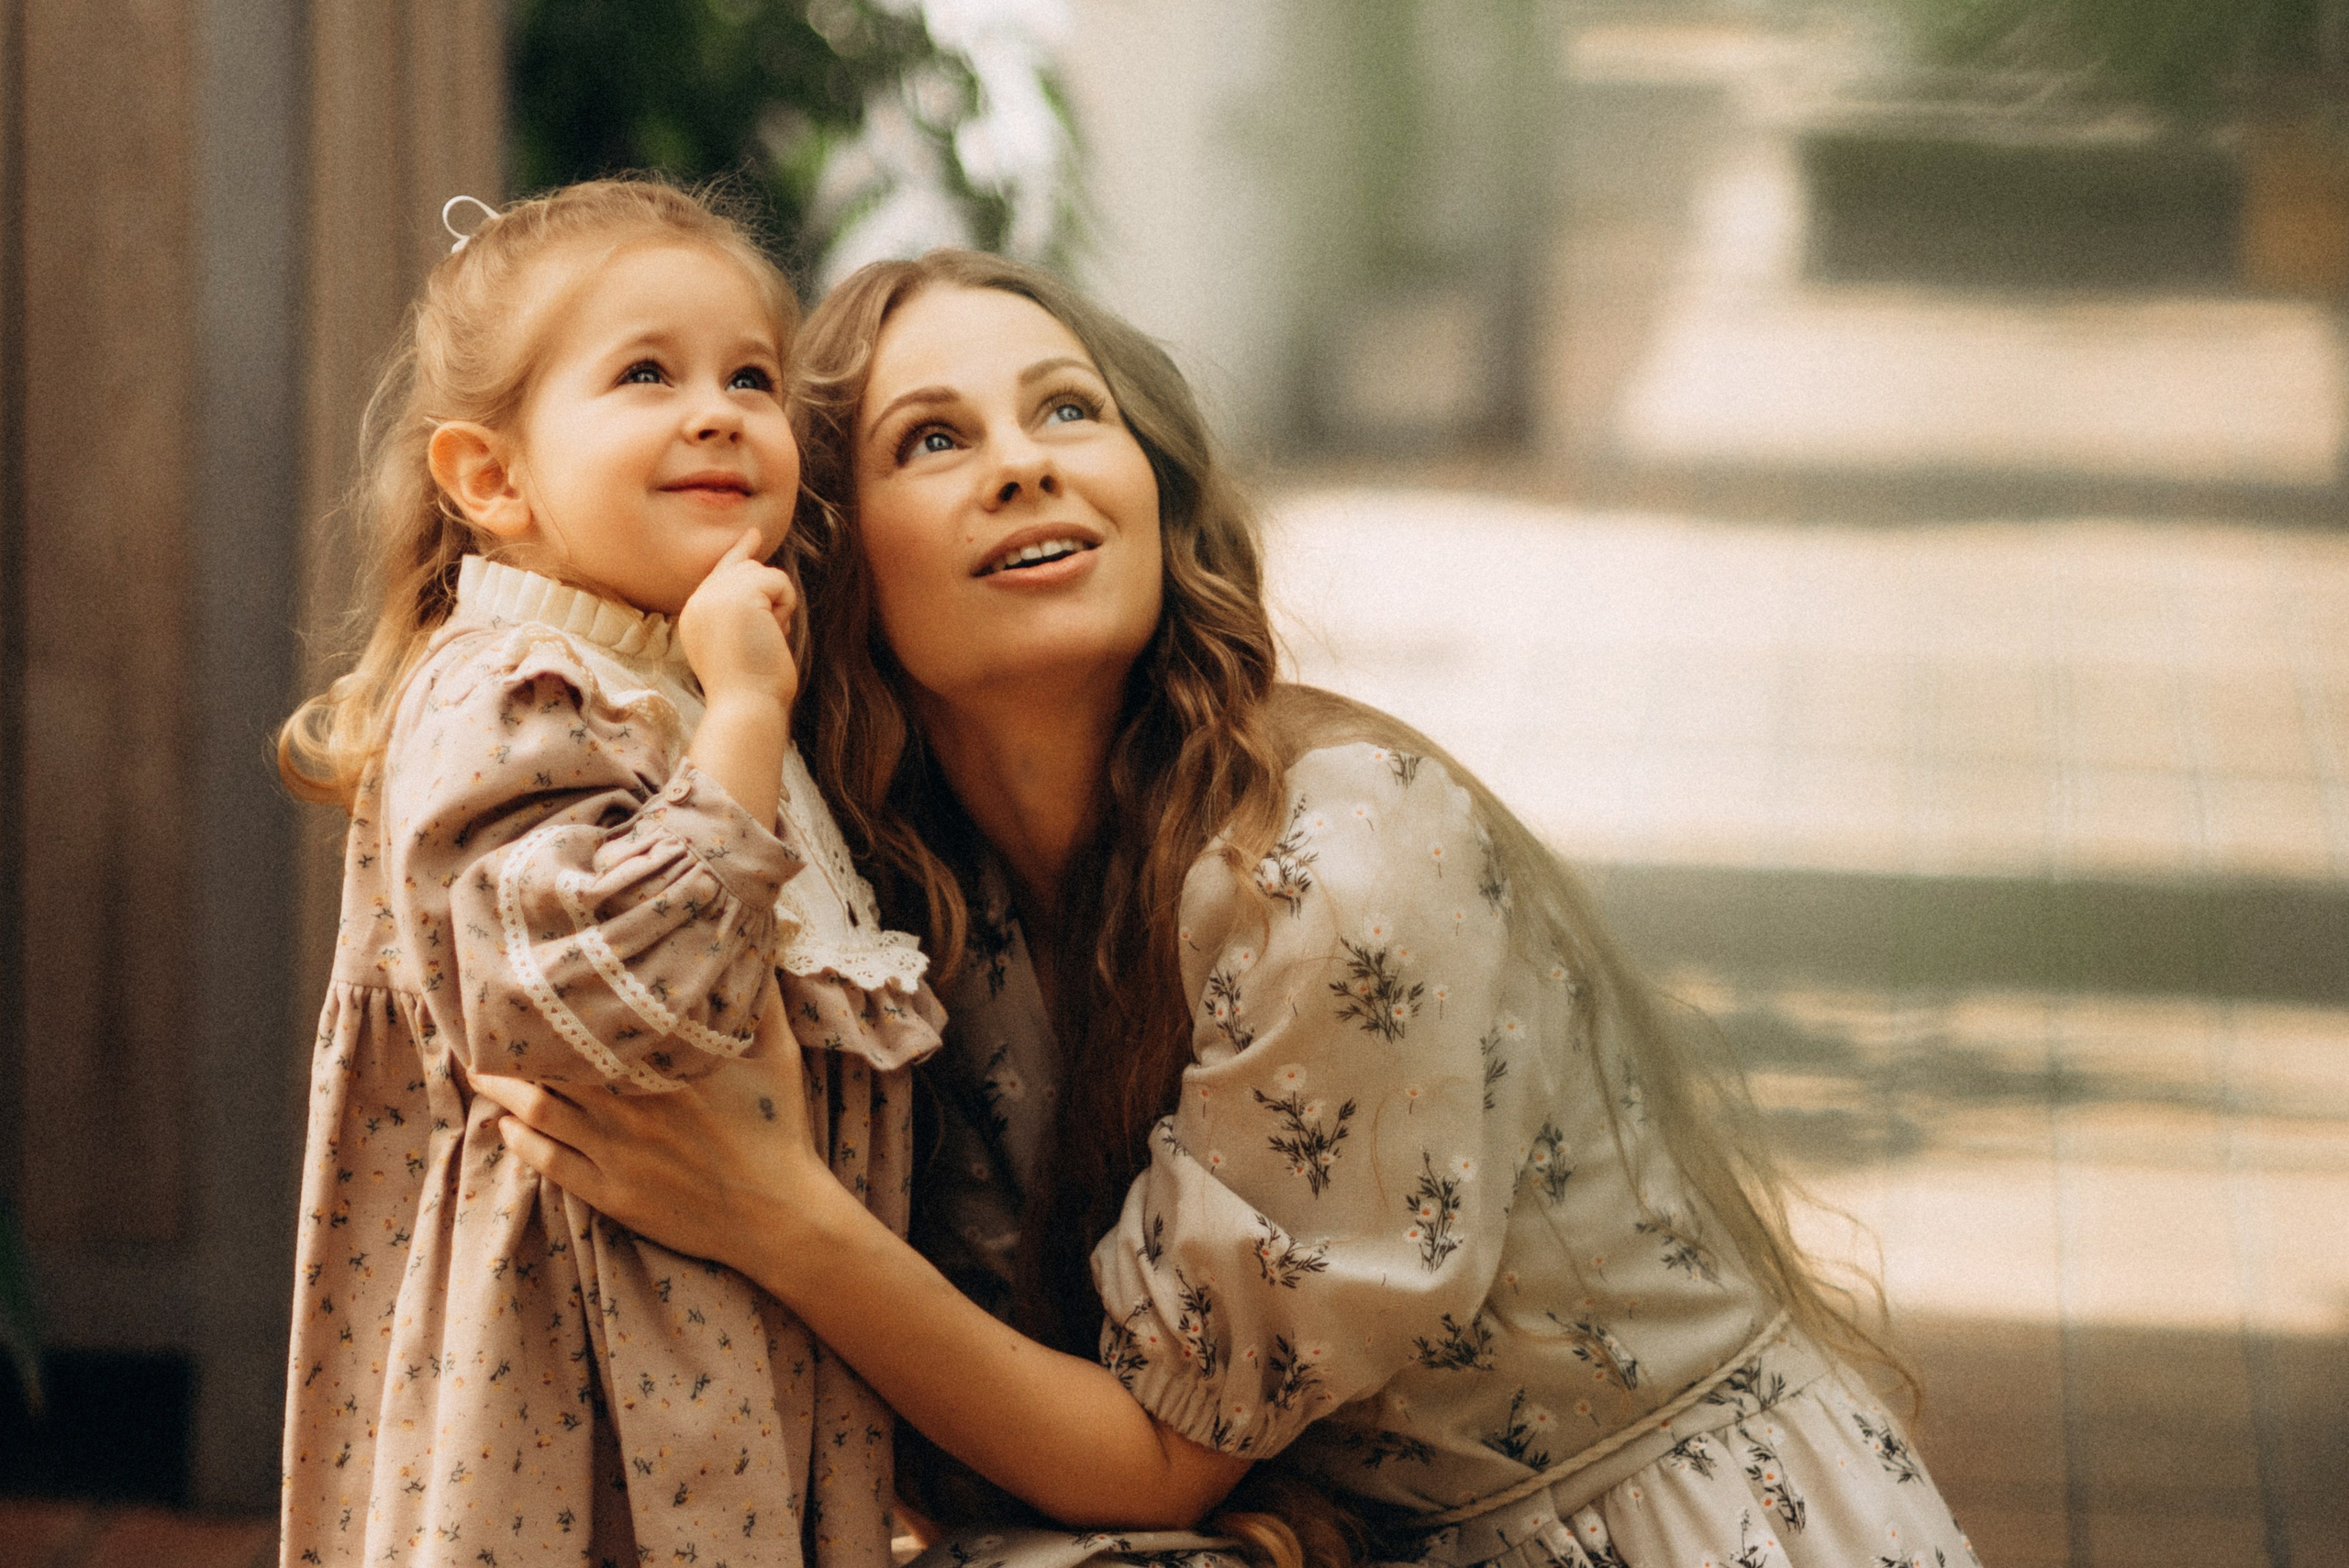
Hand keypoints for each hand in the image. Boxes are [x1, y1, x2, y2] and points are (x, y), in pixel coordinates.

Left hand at [473, 989, 828, 1270]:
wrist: (778, 1215)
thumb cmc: (778, 1129)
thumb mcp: (779, 1054)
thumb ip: (761, 999)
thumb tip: (754, 948)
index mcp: (662, 1066)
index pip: (588, 1028)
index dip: (551, 1009)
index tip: (528, 989)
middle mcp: (629, 1105)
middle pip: (549, 1068)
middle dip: (513, 1048)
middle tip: (484, 1028)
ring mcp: (615, 1153)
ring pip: (537, 1113)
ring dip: (502, 1092)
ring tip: (480, 1072)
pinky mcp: (611, 1194)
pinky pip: (548, 1162)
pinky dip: (520, 1142)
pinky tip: (506, 1127)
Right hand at [676, 527, 799, 713]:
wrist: (745, 706)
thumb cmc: (751, 689)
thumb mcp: (741, 645)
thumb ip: (744, 614)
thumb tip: (767, 588)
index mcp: (696, 616)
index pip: (720, 573)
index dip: (739, 553)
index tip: (753, 535)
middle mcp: (699, 602)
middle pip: (746, 569)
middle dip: (770, 597)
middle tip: (770, 635)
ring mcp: (715, 596)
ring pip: (763, 573)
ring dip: (778, 607)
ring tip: (766, 639)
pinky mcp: (737, 595)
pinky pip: (777, 581)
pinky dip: (786, 607)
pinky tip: (774, 633)